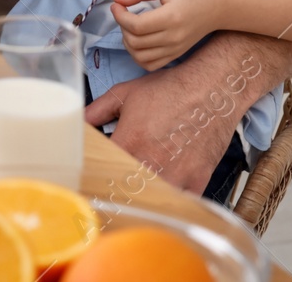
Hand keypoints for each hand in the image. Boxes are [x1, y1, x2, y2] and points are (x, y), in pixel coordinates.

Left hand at [84, 64, 240, 193]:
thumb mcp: (124, 93)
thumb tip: (78, 124)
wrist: (212, 90)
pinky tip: (162, 193)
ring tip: (137, 191)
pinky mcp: (196, 181)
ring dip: (142, 198)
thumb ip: (97, 111)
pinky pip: (178, 202)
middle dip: (117, 190)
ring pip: (151, 200)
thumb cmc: (169, 89)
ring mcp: (175, 175)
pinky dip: (169, 200)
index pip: (101, 171)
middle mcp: (151, 162)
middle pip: (125, 191)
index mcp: (128, 143)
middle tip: (113, 188)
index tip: (92, 178)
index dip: (95, 176)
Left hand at [113, 0, 227, 70]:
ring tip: (131, 27)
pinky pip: (150, 65)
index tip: (117, 5)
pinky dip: (138, 56)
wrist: (219, 7)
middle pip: (135, 42)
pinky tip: (139, 40)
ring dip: (128, 43)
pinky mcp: (176, 54)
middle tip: (125, 13)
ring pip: (140, 57)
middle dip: (122, 27)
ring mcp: (175, 49)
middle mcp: (173, 38)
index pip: (136, 26)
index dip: (119, 16)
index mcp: (171, 18)